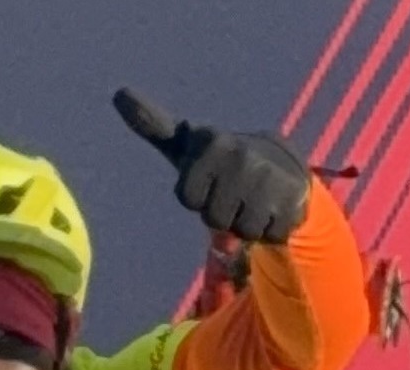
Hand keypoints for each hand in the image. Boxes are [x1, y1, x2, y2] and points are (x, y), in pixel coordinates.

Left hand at [114, 89, 309, 244]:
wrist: (283, 168)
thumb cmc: (223, 164)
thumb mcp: (187, 146)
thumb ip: (153, 126)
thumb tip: (117, 93)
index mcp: (211, 141)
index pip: (188, 197)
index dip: (197, 198)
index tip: (209, 180)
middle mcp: (239, 154)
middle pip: (213, 218)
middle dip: (222, 214)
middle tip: (234, 193)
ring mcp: (267, 177)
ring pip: (240, 231)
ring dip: (245, 224)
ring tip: (254, 200)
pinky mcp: (292, 199)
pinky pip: (267, 236)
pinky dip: (269, 231)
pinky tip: (273, 209)